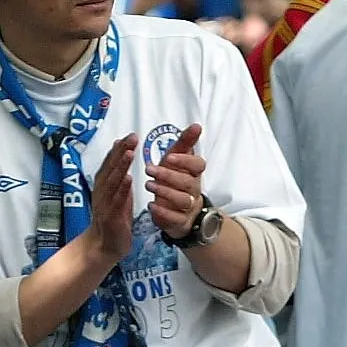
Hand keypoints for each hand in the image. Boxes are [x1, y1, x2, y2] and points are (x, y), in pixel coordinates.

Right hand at [84, 133, 138, 263]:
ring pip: (112, 182)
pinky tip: (129, 178)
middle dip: (121, 152)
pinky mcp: (111, 217)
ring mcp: (105, 204)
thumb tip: (123, 152)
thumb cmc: (113, 219)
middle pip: (110, 169)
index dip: (119, 149)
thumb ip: (120, 174)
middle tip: (132, 137)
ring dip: (120, 166)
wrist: (103, 247)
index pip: (110, 163)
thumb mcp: (118, 194)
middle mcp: (101, 192)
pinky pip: (116, 201)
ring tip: (130, 152)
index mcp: (103, 186)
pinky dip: (122, 189)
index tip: (129, 136)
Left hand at [146, 124, 205, 239]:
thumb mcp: (177, 160)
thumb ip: (185, 143)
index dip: (185, 161)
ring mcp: (188, 207)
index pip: (198, 165)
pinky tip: (151, 206)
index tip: (169, 157)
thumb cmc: (175, 180)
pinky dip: (163, 213)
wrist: (179, 211)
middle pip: (188, 183)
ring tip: (148, 185)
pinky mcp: (180, 222)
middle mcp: (194, 190)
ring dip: (164, 192)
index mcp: (194, 173)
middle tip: (149, 170)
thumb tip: (197, 125)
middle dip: (168, 175)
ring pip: (182, 200)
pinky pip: (175, 219)